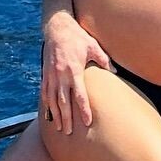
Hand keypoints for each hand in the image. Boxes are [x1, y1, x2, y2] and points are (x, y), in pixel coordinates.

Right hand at [40, 12, 109, 133]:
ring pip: (52, 100)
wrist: (57, 27)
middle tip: (69, 132)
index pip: (80, 95)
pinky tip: (49, 114)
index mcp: (74, 70)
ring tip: (59, 128)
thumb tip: (115, 72)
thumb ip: (104, 60)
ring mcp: (51, 75)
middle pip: (64, 102)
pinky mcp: (45, 73)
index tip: (87, 122)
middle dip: (67, 119)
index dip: (83, 109)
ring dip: (56, 115)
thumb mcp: (93, 46)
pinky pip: (45, 92)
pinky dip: (47, 105)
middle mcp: (61, 75)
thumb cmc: (77, 36)